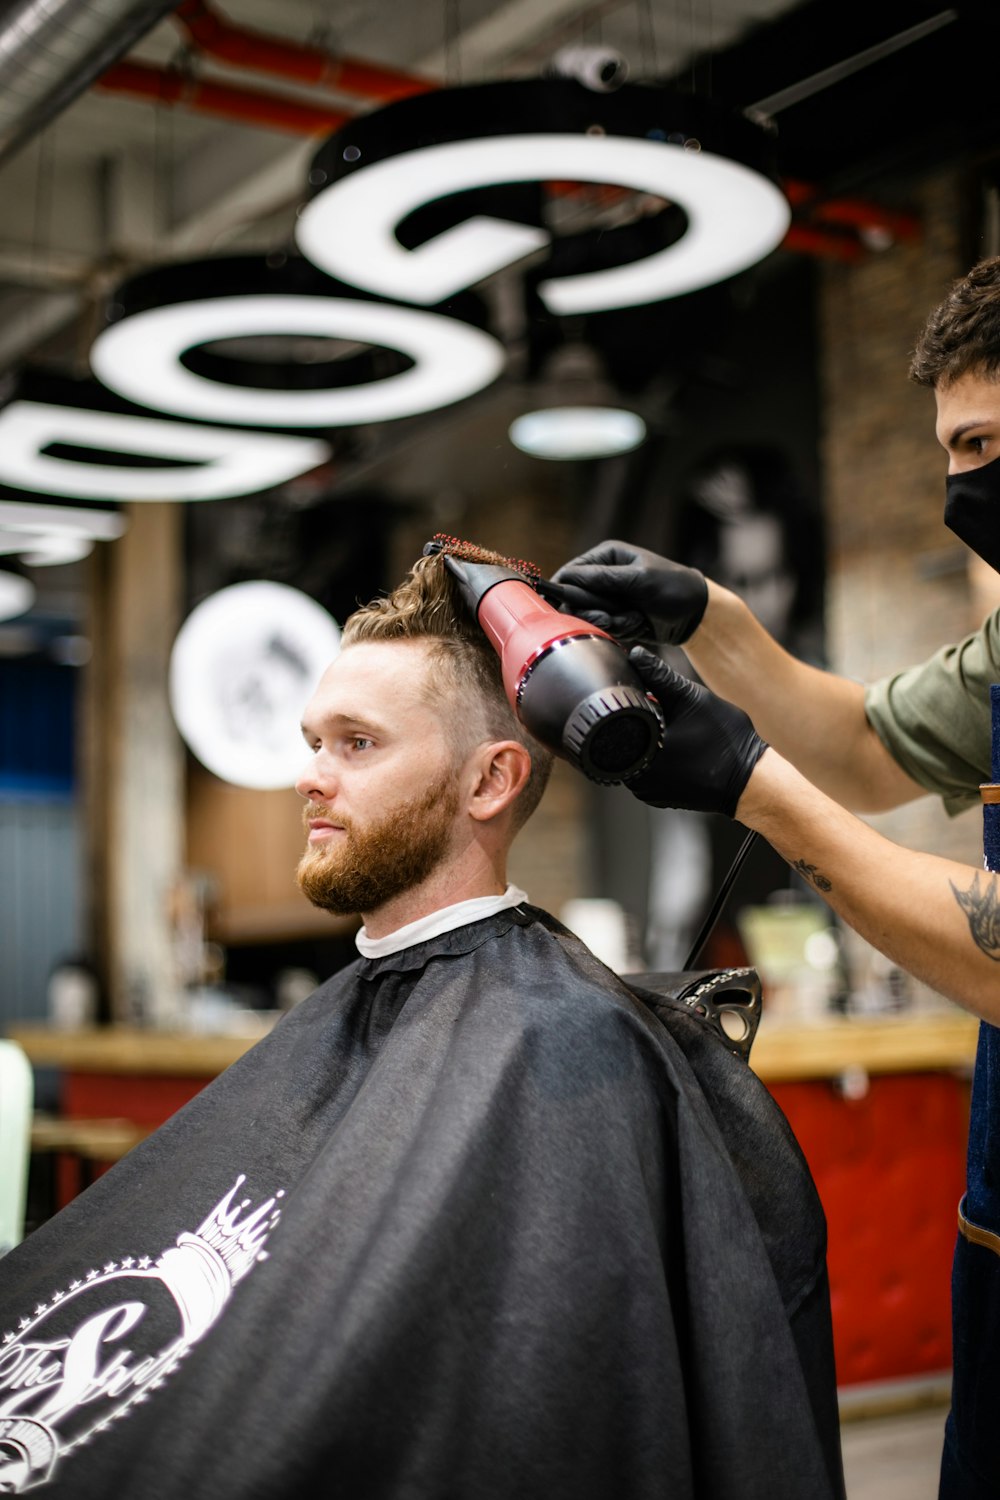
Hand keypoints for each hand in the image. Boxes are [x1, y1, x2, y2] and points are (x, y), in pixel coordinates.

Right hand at [552, 539, 707, 645]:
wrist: (696, 614)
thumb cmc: (672, 587)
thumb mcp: (639, 579)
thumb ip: (602, 578)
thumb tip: (565, 579)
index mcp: (606, 557)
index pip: (569, 573)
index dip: (566, 591)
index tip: (574, 605)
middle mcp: (603, 576)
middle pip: (574, 599)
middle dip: (595, 610)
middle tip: (613, 614)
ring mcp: (608, 599)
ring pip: (588, 618)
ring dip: (611, 621)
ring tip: (634, 617)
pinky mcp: (614, 618)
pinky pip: (603, 628)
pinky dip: (621, 629)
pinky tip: (638, 623)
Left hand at [625, 647, 767, 815]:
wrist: (751, 779)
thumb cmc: (726, 741)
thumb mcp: (691, 698)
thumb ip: (660, 676)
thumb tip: (636, 655)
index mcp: (640, 755)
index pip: (615, 722)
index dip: (627, 703)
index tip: (643, 695)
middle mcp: (638, 780)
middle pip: (621, 741)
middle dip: (637, 723)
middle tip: (661, 711)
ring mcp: (647, 792)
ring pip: (634, 756)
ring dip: (645, 740)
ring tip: (670, 729)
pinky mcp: (658, 797)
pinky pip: (646, 771)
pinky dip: (654, 757)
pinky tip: (674, 747)